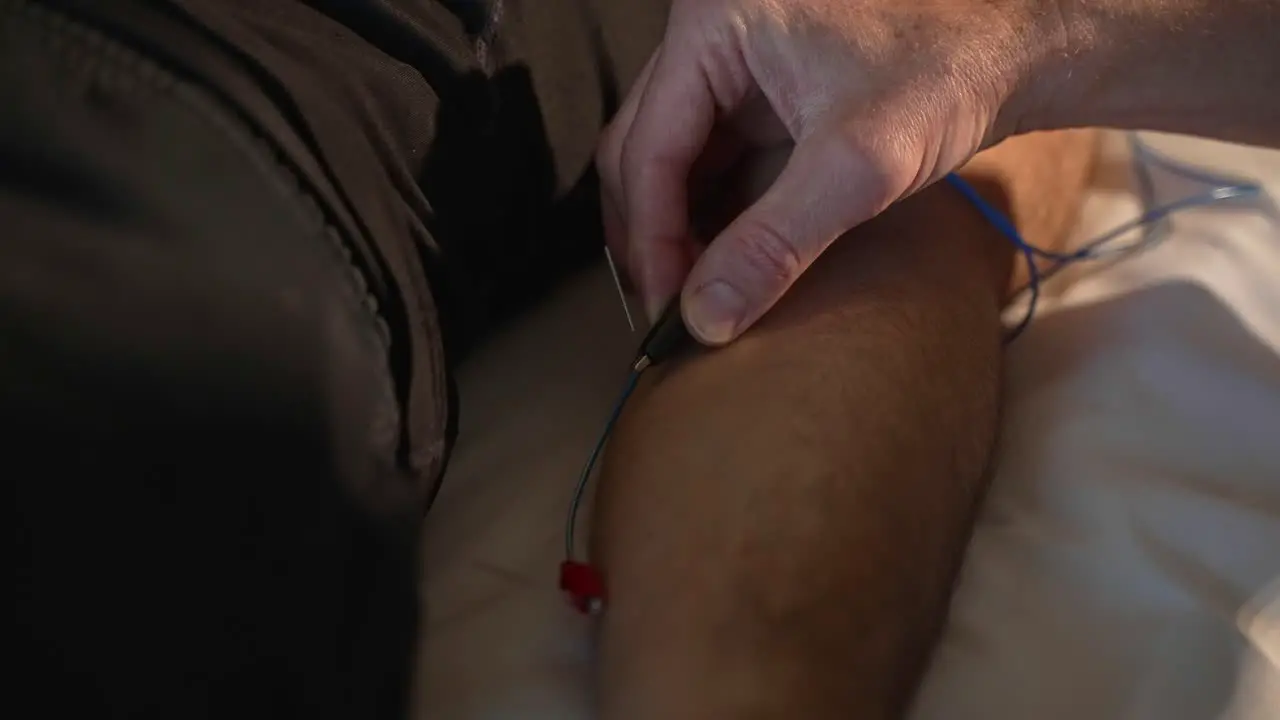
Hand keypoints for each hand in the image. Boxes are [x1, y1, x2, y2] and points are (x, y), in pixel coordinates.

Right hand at [597, 0, 1064, 343]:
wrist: (1020, 46)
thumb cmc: (950, 73)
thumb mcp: (857, 166)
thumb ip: (774, 245)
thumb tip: (704, 319)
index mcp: (713, 23)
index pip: (647, 144)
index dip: (650, 235)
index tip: (665, 304)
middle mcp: (709, 31)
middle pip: (642, 147)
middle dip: (653, 232)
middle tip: (672, 306)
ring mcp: (733, 56)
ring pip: (669, 154)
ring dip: (674, 225)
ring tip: (693, 290)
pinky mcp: (760, 84)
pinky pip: (708, 152)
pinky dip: (707, 207)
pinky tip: (721, 255)